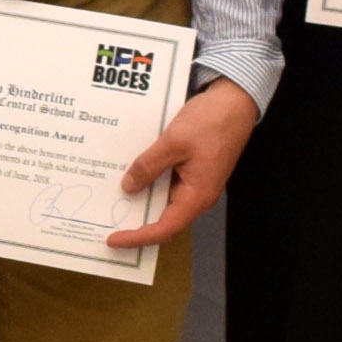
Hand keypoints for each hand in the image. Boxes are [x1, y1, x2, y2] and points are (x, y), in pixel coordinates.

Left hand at [113, 78, 258, 246]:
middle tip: (107, 222)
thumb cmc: (212, 121)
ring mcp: (195, 181)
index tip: (114, 240)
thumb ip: (149, 166)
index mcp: (197, 196)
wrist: (235, 101)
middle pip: (164, 219)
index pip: (165, 229)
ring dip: (141, 200)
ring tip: (112, 199)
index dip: (138, 238)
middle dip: (136, 223)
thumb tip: (129, 187)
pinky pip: (167, 182)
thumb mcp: (173, 142)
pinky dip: (148, 181)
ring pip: (164, 200)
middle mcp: (197, 194)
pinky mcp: (192, 168)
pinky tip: (130, 173)